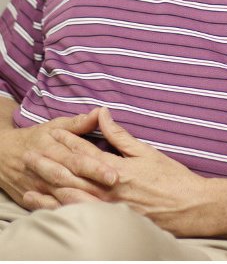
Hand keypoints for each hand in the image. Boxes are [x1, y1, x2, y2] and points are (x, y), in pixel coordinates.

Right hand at [0, 108, 117, 208]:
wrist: (2, 154)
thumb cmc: (35, 138)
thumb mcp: (54, 126)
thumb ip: (78, 123)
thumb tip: (100, 112)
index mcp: (52, 148)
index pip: (76, 158)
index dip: (95, 166)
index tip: (114, 172)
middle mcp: (45, 168)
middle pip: (69, 177)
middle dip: (91, 183)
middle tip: (113, 186)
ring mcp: (38, 186)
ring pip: (60, 194)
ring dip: (80, 200)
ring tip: (102, 205)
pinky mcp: (33, 198)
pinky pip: (49, 208)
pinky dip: (63, 212)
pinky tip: (80, 216)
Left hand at [24, 108, 209, 236]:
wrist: (190, 207)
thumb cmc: (172, 178)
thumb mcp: (146, 152)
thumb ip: (121, 136)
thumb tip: (103, 115)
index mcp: (118, 168)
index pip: (86, 152)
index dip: (67, 141)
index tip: (52, 133)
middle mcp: (110, 189)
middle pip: (73, 175)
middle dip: (49, 164)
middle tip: (29, 156)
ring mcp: (110, 209)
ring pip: (73, 198)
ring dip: (50, 190)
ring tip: (31, 183)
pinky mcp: (113, 223)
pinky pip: (83, 217)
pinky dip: (65, 211)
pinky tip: (52, 208)